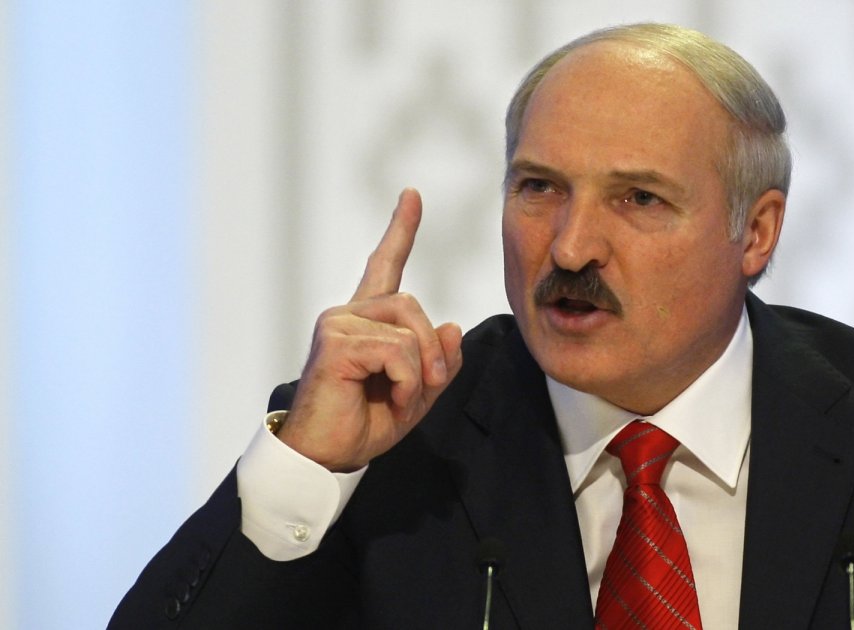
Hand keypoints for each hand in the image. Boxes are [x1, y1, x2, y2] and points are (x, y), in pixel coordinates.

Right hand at [278, 189, 463, 471]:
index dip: (400, 230)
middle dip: (431, 350)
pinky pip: (396, 350)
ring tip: (403, 398)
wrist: (327, 455)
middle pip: (412, 305)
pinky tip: (390, 399)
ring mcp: (338, 324)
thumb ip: (438, 360)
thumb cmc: (364, 422)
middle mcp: (348, 314)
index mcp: (367, 321)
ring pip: (408, 328)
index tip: (411, 196)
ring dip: (419, 371)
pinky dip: (405, 381)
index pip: (385, 265)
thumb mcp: (417, 392)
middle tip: (429, 386)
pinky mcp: (335, 342)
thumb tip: (452, 326)